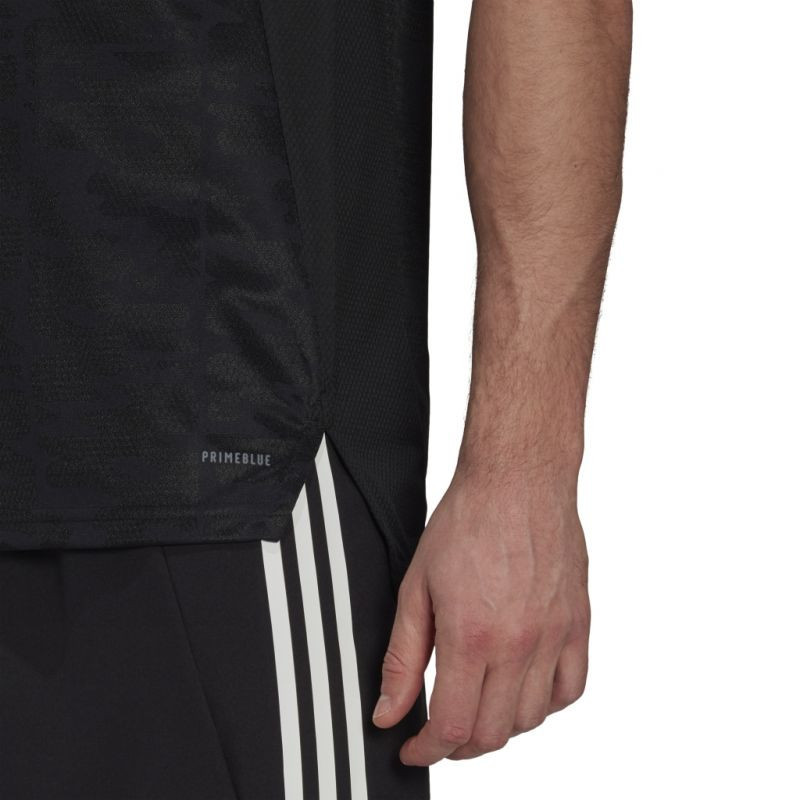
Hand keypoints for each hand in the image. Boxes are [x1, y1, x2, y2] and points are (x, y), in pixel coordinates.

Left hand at [372, 464, 589, 764]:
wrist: (517, 480)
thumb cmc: (467, 522)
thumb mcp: (417, 588)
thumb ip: (402, 657)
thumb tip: (389, 711)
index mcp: (473, 636)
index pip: (453, 726)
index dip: (427, 750)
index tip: (414, 748)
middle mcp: (520, 644)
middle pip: (493, 733)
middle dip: (458, 746)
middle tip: (440, 733)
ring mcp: (555, 635)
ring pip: (531, 719)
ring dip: (499, 727)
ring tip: (477, 708)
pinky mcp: (578, 623)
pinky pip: (571, 688)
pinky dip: (545, 704)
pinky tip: (523, 690)